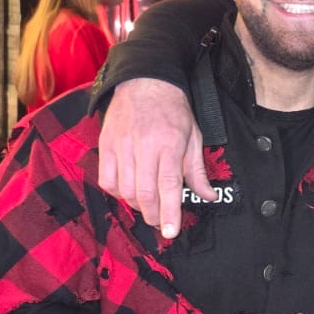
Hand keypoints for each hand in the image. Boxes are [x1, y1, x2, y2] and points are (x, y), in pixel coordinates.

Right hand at [98, 78, 212, 237]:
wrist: (145, 81)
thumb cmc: (173, 110)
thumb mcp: (193, 137)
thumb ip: (197, 170)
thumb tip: (208, 196)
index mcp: (169, 144)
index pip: (168, 186)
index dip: (169, 213)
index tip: (170, 231)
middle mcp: (144, 146)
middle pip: (144, 193)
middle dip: (152, 215)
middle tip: (160, 221)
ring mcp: (121, 146)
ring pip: (124, 190)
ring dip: (136, 205)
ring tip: (146, 203)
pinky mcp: (105, 145)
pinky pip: (107, 180)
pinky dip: (117, 192)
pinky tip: (128, 190)